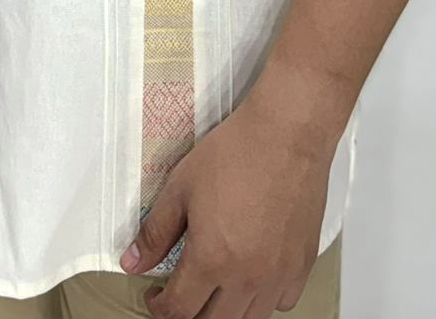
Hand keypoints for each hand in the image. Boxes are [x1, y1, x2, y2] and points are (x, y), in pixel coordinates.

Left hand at [119, 91, 334, 317]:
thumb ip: (155, 231)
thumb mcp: (181, 186)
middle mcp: (247, 277)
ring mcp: (278, 275)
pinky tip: (252, 278)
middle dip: (189, 314)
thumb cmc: (236, 153)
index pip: (179, 310)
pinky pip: (281, 303)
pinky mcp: (302, 264)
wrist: (287, 134)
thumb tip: (133, 263)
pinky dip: (263, 301)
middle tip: (180, 294)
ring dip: (225, 312)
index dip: (160, 308)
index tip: (155, 297)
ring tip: (214, 288)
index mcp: (212, 259)